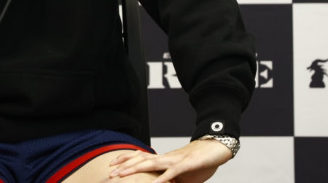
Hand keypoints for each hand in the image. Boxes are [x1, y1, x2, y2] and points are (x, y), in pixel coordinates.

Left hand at [109, 139, 231, 182]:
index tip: (112, 166)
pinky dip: (162, 179)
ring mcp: (176, 160)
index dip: (126, 160)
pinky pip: (172, 172)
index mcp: (165, 160)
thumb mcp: (184, 175)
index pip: (142, 158)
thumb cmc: (201, 162)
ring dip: (135, 169)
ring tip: (122, 175)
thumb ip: (174, 181)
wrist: (217, 148)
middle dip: (124, 165)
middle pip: (141, 159)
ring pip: (151, 164)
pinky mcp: (187, 164)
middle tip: (110, 172)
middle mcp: (167, 158)